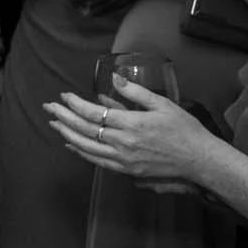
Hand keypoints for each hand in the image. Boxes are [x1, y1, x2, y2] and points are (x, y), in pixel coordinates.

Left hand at [46, 82, 224, 192]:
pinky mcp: (127, 170)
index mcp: (132, 124)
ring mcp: (124, 159)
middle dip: (64, 117)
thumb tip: (114, 78)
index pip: (94, 114)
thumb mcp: (163, 105)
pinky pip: (97, 161)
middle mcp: (124, 143)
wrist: (199, 160)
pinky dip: (81, 152)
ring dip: (67, 134)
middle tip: (49, 107)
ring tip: (54, 123)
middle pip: (85, 130)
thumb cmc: (184, 130)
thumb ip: (136, 92)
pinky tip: (71, 144)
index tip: (64, 96)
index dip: (75, 104)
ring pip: (87, 147)